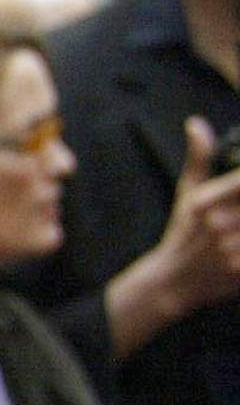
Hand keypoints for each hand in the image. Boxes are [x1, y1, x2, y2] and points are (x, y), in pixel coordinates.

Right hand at [106, 118, 239, 358]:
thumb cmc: (183, 233)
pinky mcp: (238, 270)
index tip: (238, 186)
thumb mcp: (187, 193)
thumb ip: (199, 158)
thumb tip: (196, 123)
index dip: (238, 183)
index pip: (237, 183)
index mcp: (207, 202)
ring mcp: (229, 249)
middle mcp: (219, 224)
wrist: (171, 281)